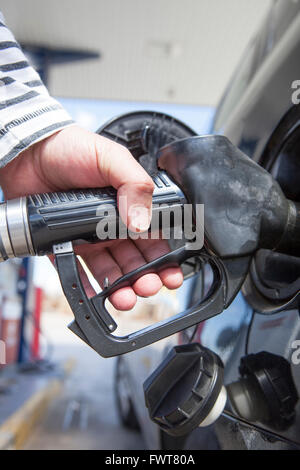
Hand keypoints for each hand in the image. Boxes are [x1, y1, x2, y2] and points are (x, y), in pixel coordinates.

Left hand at [0, 125, 182, 309]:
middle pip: (135, 260)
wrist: (30, 152)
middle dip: (146, 278)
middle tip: (149, 287)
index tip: (172, 275)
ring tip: (125, 297)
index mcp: (130, 205)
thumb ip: (135, 185)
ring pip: (111, 271)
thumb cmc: (71, 148)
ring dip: (121, 288)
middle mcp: (112, 225)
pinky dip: (87, 288)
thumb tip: (143, 221)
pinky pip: (77, 272)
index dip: (165, 258)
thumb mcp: (111, 158)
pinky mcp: (64, 245)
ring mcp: (89, 238)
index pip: (155, 237)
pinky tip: (98, 297)